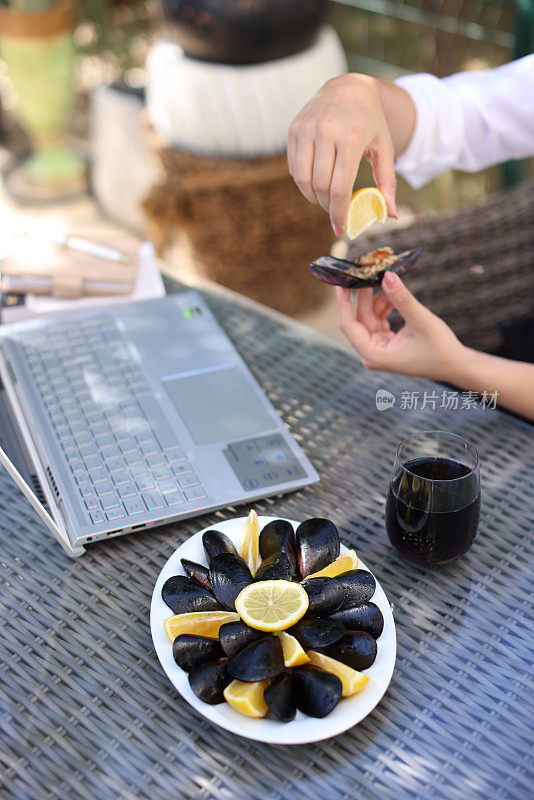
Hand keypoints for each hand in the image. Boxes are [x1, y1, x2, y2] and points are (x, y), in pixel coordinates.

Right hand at [287, 73, 397, 233]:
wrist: (348, 87)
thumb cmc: (370, 121)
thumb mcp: (384, 147)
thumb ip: (387, 181)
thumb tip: (392, 214)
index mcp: (350, 137)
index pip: (339, 187)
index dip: (338, 213)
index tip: (340, 228)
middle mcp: (325, 131)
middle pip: (320, 186)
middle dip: (327, 207)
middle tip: (335, 214)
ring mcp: (306, 129)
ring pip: (302, 179)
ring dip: (312, 197)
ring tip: (324, 200)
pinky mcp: (293, 129)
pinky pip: (294, 167)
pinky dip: (303, 181)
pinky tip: (316, 180)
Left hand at [336, 270, 464, 381]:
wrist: (455, 365)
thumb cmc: (440, 348)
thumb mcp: (420, 320)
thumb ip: (402, 299)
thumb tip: (387, 275)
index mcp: (373, 354)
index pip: (347, 325)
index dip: (343, 302)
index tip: (340, 281)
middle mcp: (371, 354)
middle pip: (358, 320)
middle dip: (363, 297)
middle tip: (366, 272)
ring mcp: (378, 350)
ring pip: (369, 318)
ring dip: (378, 301)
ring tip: (388, 284)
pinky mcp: (385, 344)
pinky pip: (378, 321)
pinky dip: (385, 308)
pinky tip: (394, 297)